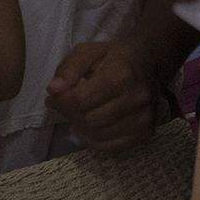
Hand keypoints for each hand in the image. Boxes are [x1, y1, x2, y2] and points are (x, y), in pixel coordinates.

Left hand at [47, 40, 163, 151]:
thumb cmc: (112, 57)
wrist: (147, 63)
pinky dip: (94, 141)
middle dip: (69, 114)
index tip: (53, 96)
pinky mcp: (146, 133)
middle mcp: (136, 99)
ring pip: (99, 135)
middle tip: (62, 105)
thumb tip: (53, 90)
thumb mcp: (86, 52)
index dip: (60, 101)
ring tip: (75, 114)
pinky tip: (87, 128)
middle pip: (89, 120)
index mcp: (120, 75)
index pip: (80, 100)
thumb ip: (68, 69)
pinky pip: (112, 147)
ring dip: (80, 128)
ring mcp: (144, 118)